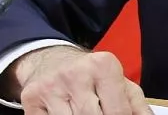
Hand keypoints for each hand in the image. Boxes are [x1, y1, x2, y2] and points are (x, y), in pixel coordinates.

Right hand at [10, 46, 152, 114]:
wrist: (50, 59)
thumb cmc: (91, 75)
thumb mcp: (119, 82)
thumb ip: (136, 105)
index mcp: (103, 66)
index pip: (119, 112)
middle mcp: (76, 73)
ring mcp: (51, 86)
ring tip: (83, 113)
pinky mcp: (31, 98)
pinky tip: (65, 112)